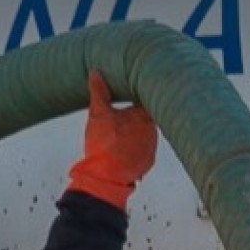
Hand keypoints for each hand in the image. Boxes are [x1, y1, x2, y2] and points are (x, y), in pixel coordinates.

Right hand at [67, 70, 157, 210]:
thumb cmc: (104, 144)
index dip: (142, 93)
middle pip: (147, 116)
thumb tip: (95, 73)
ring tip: (121, 131)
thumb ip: (99, 92)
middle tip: (124, 111)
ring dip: (136, 131)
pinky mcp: (148, 161)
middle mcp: (153, 131)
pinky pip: (143, 149)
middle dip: (137, 114)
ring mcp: (152, 147)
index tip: (136, 86)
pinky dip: (135, 147)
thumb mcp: (98, 113)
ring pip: (145, 133)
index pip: (148, 99)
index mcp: (144, 116)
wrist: (106, 177)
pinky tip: (123, 146)